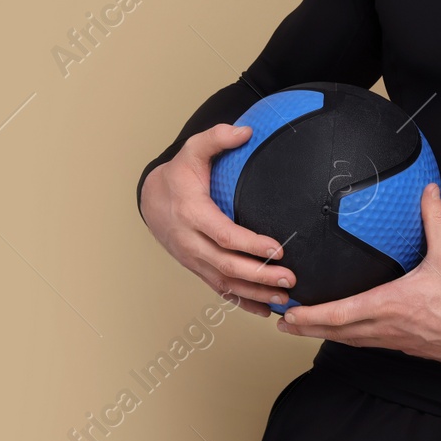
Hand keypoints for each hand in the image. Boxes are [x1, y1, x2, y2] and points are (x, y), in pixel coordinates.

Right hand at [141, 123, 296, 316]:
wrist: (150, 198)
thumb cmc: (178, 174)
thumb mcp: (193, 149)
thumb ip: (218, 137)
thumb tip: (247, 130)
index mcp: (192, 213)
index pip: (223, 234)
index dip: (250, 244)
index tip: (278, 249)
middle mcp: (190, 241)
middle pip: (226, 265)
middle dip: (259, 274)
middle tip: (290, 278)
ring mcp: (192, 259)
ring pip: (224, 283)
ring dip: (254, 293)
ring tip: (285, 298)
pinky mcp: (197, 268)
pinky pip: (219, 290)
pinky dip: (241, 302)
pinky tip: (265, 309)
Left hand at [275, 183, 440, 367]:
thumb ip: (434, 220)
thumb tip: (429, 191)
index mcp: (391, 304)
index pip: (341, 314)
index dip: (312, 315)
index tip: (290, 312)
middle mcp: (386, 326)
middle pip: (336, 332)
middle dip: (306, 328)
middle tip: (280, 322)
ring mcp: (393, 340)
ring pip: (349, 340)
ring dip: (323, 335)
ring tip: (300, 328)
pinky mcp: (403, 345)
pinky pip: (366, 343)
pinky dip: (346, 337)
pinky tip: (342, 332)